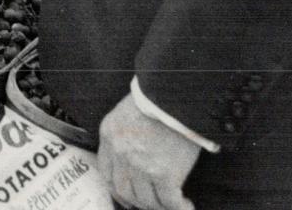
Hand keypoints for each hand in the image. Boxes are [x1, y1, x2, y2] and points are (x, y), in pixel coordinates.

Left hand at [97, 93, 200, 209]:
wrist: (175, 94)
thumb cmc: (157, 97)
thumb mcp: (127, 112)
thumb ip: (125, 134)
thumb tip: (135, 155)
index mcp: (109, 135)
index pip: (106, 172)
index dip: (117, 189)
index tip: (127, 197)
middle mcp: (121, 153)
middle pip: (124, 190)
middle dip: (137, 202)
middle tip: (149, 204)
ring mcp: (141, 166)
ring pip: (146, 200)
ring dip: (158, 206)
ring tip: (171, 204)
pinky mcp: (164, 174)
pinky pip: (169, 202)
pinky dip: (179, 208)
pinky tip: (186, 206)